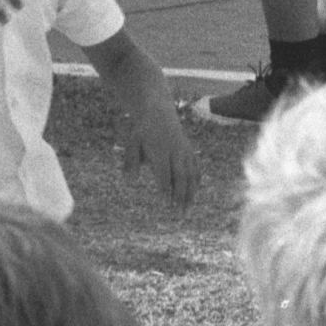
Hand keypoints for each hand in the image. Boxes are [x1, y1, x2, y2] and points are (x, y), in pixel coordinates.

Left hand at [113, 66, 207, 207]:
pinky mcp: (189, 151)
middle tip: (179, 214)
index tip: (165, 204)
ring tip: (187, 211)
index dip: (166, 189)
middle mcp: (175, 152)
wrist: (159, 111)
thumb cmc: (143, 130)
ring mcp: (185, 151)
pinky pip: (196, 169)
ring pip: (191, 175)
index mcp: (160, 150)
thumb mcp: (132, 142)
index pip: (164, 174)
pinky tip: (194, 195)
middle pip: (181, 177)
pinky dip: (196, 183)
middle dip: (181, 196)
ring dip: (190, 194)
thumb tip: (130, 180)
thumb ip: (131, 161)